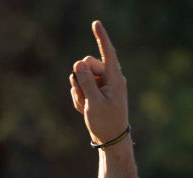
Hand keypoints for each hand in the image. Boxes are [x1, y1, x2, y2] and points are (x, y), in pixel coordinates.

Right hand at [70, 20, 127, 144]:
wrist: (111, 140)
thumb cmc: (106, 122)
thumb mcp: (94, 102)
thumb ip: (86, 81)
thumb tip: (78, 63)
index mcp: (114, 78)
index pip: (107, 52)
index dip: (101, 37)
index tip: (95, 23)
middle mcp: (109, 77)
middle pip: (87, 63)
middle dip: (81, 77)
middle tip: (84, 96)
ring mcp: (102, 84)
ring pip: (81, 76)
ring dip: (79, 90)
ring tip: (86, 106)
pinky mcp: (95, 91)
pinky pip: (80, 86)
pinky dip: (79, 97)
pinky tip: (85, 109)